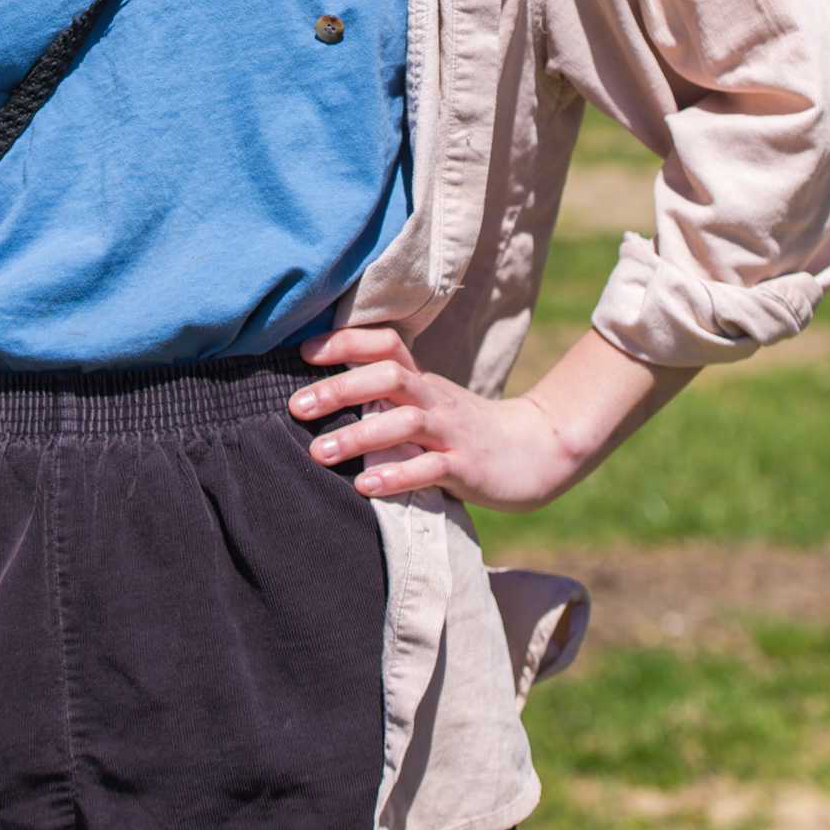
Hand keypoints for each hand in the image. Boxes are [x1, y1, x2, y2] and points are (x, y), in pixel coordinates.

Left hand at [290, 325, 578, 512]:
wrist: (533, 452)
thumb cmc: (462, 428)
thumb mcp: (425, 403)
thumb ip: (385, 397)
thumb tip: (322, 395)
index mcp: (421, 380)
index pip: (385, 344)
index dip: (345, 342)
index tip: (303, 351)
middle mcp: (434, 399)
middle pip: (388, 378)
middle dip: (340, 389)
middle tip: (296, 406)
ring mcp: (452, 432)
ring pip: (406, 423)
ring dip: (360, 436)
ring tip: (319, 453)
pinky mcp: (467, 467)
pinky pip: (430, 469)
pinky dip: (396, 475)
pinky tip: (365, 487)